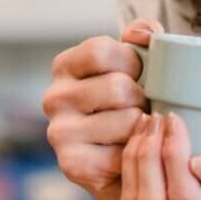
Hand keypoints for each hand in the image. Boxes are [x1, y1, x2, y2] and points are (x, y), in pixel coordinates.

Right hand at [43, 19, 162, 199]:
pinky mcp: (72, 164)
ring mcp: (59, 132)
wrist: (134, 165)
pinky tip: (133, 153)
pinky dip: (139, 153)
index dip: (133, 61)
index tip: (141, 75)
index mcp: (66, 66)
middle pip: (118, 87)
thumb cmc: (138, 106)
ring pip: (126, 120)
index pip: (102, 49)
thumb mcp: (142, 66)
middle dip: (144, 99)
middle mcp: (54, 97)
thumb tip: (142, 33)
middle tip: (146, 109)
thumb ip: (144, 39)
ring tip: (142, 130)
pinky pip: (124, 153)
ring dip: (145, 127)